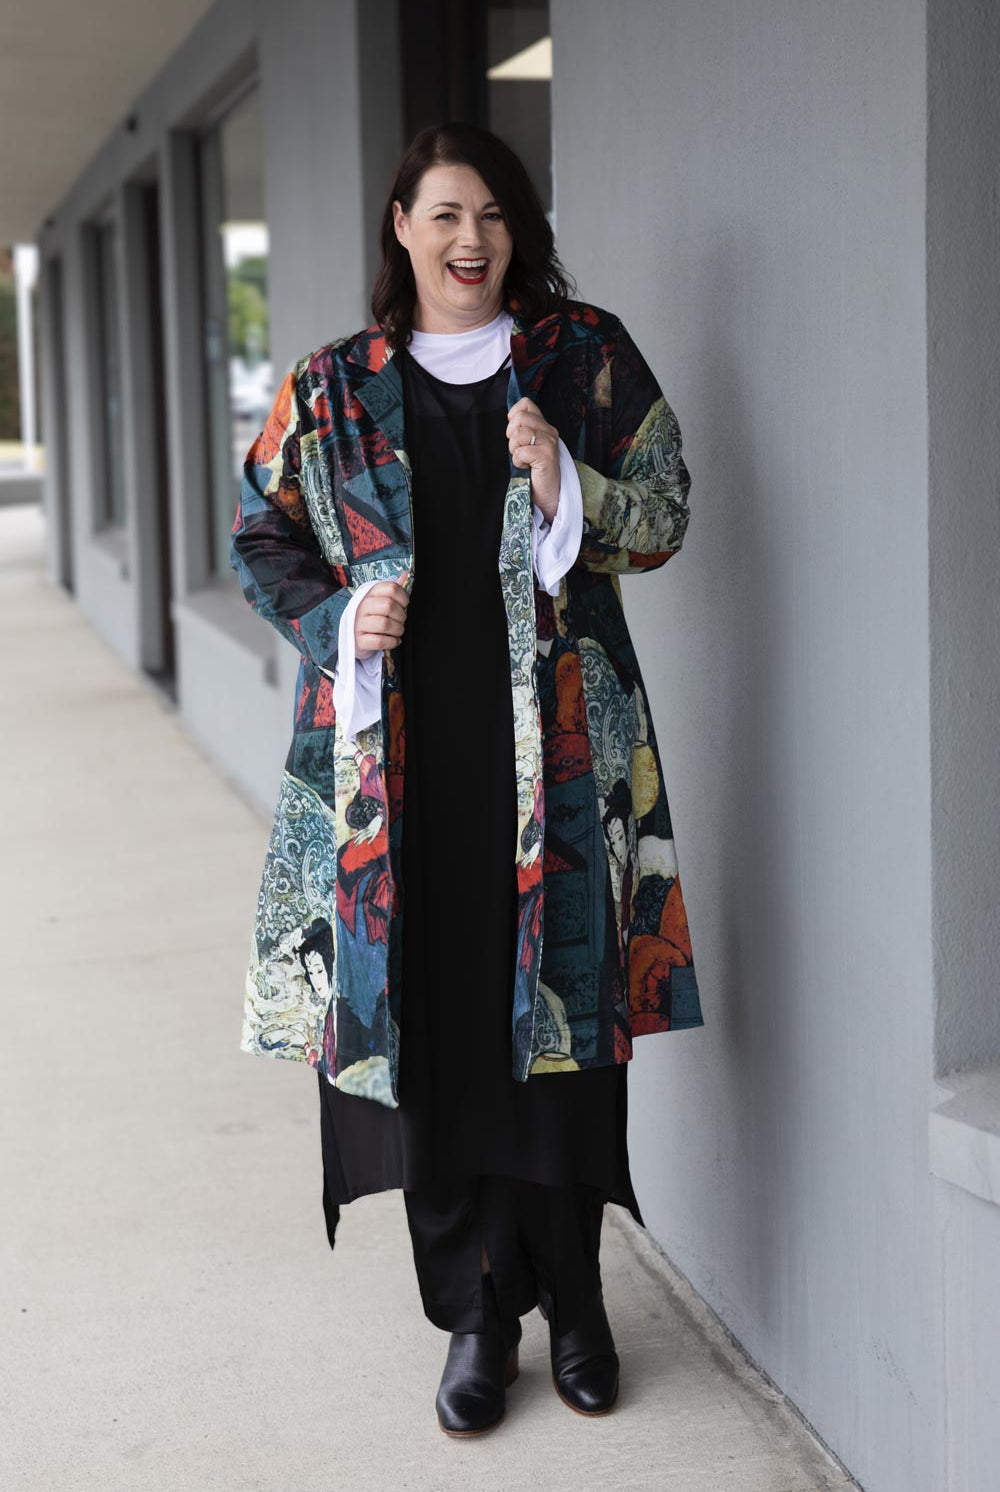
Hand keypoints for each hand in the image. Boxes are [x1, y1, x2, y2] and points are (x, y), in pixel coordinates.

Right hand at [355, 574, 410, 658]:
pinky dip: (392, 642)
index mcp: (369, 594)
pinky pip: (380, 641)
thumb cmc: (372, 617)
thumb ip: (394, 589)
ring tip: (397, 631)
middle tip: (400, 620)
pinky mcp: (360, 640)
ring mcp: (359, 624)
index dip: (403, 597)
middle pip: (389, 605)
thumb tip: (406, 574)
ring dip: (397, 630)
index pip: (391, 588)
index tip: (404, 605)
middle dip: (401, 615)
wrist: (354, 636)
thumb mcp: (381, 600)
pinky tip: (393, 640)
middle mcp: (362, 606)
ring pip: (385, 624)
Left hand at [507, 396, 559, 522]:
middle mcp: (549, 431)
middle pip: (519, 417)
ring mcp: (549, 443)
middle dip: (511, 434)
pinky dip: (519, 461)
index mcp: (544, 426)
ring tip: (523, 459)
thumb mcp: (529, 445)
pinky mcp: (547, 457)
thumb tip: (510, 417)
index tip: (515, 432)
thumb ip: (523, 430)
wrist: (549, 495)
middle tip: (519, 449)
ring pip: (519, 433)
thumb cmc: (535, 471)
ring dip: (514, 449)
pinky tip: (526, 467)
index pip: (526, 404)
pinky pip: (521, 451)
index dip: (514, 415)